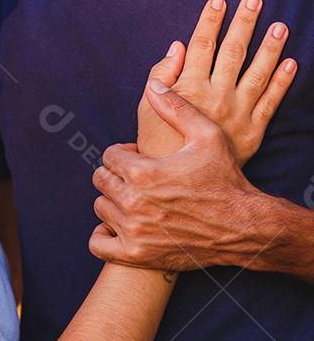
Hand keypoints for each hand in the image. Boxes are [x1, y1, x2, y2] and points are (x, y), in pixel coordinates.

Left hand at [89, 87, 286, 270]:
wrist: (243, 227)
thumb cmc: (225, 179)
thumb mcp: (207, 135)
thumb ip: (176, 108)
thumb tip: (152, 85)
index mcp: (143, 172)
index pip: (108, 155)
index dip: (125, 153)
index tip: (141, 158)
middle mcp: (133, 203)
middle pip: (101, 180)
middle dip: (117, 174)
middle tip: (139, 177)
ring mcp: (133, 231)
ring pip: (100, 208)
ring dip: (114, 201)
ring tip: (137, 198)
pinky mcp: (136, 255)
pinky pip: (98, 243)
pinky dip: (104, 234)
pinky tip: (121, 225)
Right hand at [137, 0, 296, 163]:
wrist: (178, 186)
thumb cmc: (157, 143)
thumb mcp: (147, 108)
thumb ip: (161, 75)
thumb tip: (177, 45)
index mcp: (190, 89)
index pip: (202, 47)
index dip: (209, 22)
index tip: (218, 1)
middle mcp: (216, 98)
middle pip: (233, 53)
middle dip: (243, 24)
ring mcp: (238, 114)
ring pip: (258, 74)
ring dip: (270, 48)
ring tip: (280, 26)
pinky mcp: (253, 132)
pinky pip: (271, 103)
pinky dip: (283, 83)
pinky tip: (291, 63)